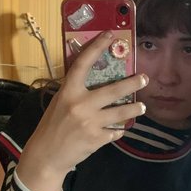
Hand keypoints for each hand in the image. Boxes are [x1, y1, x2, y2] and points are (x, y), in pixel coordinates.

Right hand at [16, 31, 147, 190]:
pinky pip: (115, 131)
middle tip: (144, 78)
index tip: (110, 35)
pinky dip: (118, 130)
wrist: (46, 156)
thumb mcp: (59, 103)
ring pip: (121, 112)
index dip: (97, 47)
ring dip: (135, 109)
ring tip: (142, 107)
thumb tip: (96, 82)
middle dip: (132, 83)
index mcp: (68, 92)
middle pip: (113, 90)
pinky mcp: (97, 139)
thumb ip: (75, 93)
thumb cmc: (51, 127)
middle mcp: (80, 104)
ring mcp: (90, 122)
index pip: (83, 64)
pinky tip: (119, 129)